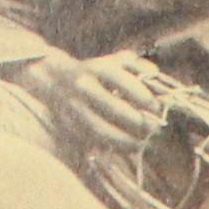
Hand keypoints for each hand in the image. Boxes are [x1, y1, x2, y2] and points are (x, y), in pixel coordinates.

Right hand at [37, 50, 171, 151]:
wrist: (51, 79)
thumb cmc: (92, 71)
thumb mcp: (112, 61)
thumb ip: (136, 65)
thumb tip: (155, 73)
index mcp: (96, 68)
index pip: (122, 81)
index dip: (142, 95)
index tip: (156, 106)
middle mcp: (83, 87)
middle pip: (113, 108)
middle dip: (137, 121)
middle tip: (153, 128)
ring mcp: (74, 108)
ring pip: (101, 130)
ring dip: (125, 140)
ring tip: (141, 143)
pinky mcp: (69, 125)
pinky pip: (93, 140)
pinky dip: (111, 147)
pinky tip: (126, 148)